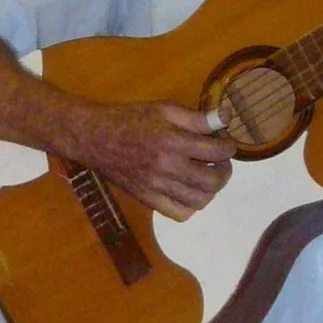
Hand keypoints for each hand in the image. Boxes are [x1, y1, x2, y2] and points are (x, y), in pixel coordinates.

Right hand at [69, 100, 236, 221]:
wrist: (94, 137)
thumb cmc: (129, 119)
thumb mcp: (163, 109)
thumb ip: (197, 117)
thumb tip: (226, 119)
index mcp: (172, 141)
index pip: (217, 151)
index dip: (229, 146)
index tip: (225, 143)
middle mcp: (166, 167)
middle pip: (213, 181)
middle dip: (224, 171)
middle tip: (219, 161)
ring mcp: (156, 187)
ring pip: (199, 200)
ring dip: (210, 189)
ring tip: (205, 176)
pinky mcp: (147, 199)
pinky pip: (179, 213)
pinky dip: (191, 205)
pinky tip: (188, 191)